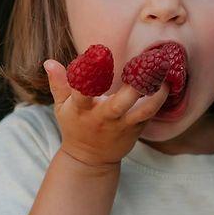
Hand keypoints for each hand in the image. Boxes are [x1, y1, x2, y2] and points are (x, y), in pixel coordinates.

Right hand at [43, 59, 169, 168]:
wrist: (90, 160)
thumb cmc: (75, 126)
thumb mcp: (61, 107)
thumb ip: (58, 84)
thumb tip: (49, 62)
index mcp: (82, 110)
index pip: (82, 91)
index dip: (89, 73)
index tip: (98, 53)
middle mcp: (103, 118)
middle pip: (119, 104)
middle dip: (134, 86)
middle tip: (146, 64)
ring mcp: (121, 126)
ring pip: (142, 112)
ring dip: (156, 95)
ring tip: (164, 76)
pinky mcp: (135, 129)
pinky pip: (149, 114)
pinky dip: (158, 100)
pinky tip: (165, 83)